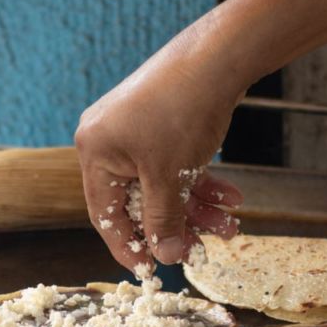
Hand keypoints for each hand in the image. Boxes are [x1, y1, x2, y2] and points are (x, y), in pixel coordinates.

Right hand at [74, 27, 245, 274]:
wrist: (216, 57)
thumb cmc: (181, 110)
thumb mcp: (170, 175)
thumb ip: (163, 219)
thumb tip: (164, 256)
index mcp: (96, 151)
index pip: (105, 213)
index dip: (128, 244)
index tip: (149, 269)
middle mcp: (109, 140)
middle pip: (140, 200)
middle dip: (177, 224)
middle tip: (201, 248)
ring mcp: (136, 130)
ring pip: (164, 184)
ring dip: (197, 207)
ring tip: (229, 225)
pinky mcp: (161, 123)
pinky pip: (176, 164)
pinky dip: (201, 183)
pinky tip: (230, 198)